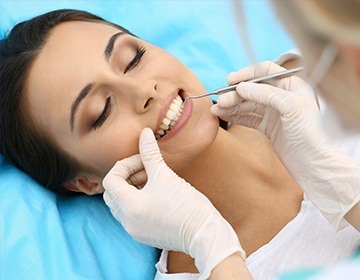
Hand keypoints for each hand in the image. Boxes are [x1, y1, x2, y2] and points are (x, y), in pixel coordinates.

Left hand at [103, 128, 244, 278]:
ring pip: (122, 204)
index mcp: (129, 207)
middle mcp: (127, 221)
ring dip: (132, 188)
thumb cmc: (186, 205)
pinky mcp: (145, 234)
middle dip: (126, 176)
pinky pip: (131, 214)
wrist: (205, 234)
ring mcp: (135, 230)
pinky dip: (138, 200)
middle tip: (146, 168)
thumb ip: (150, 153)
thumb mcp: (165, 175)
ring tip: (153, 179)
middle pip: (113, 193)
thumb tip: (145, 133)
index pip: (111, 180)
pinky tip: (156, 193)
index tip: (143, 160)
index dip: (125, 165)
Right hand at [211, 61, 359, 229]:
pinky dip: (235, 116)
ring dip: (232, 105)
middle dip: (236, 94)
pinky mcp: (268, 127)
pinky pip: (248, 117)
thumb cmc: (310, 133)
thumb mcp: (291, 106)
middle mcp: (282, 96)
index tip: (231, 80)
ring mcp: (274, 112)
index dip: (247, 74)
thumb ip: (266, 94)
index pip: (266, 71)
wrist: (312, 162)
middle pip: (253, 89)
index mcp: (292, 85)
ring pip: (248, 104)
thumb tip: (242, 87)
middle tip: (221, 101)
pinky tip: (224, 115)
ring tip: (216, 110)